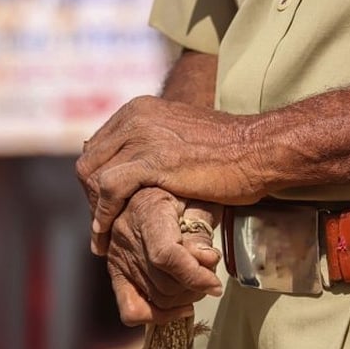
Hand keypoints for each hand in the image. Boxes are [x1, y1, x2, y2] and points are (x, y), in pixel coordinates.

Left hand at [76, 95, 269, 254]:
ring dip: (94, 211)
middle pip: (90, 161)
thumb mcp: (182, 139)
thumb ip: (157, 146)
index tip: (104, 208)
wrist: (259, 150)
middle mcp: (135, 117)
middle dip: (90, 198)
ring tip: (102, 238)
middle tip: (102, 227)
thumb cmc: (231, 152)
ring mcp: (142, 136)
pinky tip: (106, 236)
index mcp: (140, 109)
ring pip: (93, 175)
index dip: (96, 181)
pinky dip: (102, 216)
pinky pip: (109, 189)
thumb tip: (139, 169)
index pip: (99, 147)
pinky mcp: (151, 160)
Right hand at [106, 188, 222, 325]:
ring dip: (183, 298)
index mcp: (148, 211)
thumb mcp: (198, 197)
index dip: (194, 275)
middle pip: (164, 283)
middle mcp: (126, 236)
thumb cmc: (180, 189)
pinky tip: (178, 306)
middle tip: (209, 276)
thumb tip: (205, 259)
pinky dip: (156, 315)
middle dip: (195, 286)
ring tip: (197, 283)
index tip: (215, 284)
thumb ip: (201, 227)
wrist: (147, 185)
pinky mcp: (116, 271)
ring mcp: (118, 257)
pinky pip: (130, 309)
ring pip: (155, 298)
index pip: (166, 255)